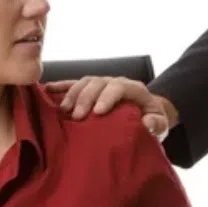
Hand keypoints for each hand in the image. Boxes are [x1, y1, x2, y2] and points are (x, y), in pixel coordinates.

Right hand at [44, 76, 177, 139]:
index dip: (107, 97)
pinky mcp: (90, 90)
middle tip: (77, 116)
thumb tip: (146, 124)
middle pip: (98, 83)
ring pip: (84, 82)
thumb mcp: (160, 125)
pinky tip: (47, 90)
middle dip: (85, 98)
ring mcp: (101, 85)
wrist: (146, 115)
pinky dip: (61, 86)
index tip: (97, 112)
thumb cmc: (151, 121)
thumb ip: (157, 124)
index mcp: (133, 89)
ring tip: (64, 110)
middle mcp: (115, 82)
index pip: (119, 86)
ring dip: (72, 94)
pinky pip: (74, 84)